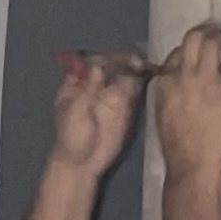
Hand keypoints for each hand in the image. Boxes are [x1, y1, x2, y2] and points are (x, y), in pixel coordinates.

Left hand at [49, 50, 144, 180]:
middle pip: (110, 64)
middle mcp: (95, 85)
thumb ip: (87, 89)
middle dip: (122, 59)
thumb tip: (97, 67)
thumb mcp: (75, 111)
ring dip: (133, 66)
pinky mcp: (124, 106)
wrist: (82, 163)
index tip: (115, 56)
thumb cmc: (71, 137)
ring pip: (124, 74)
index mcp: (77, 83)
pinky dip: (141, 80)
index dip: (103, 57)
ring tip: (144, 63)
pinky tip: (149, 74)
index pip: (90, 62)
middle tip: (135, 58)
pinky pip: (134, 89)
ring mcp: (110, 95)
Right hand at [153, 23, 220, 179]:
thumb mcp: (165, 115)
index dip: (186, 48)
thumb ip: (171, 95)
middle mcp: (182, 75)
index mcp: (164, 84)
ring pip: (212, 44)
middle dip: (205, 28)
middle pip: (191, 39)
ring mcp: (204, 80)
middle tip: (215, 26)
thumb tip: (179, 88)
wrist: (193, 162)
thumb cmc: (178, 146)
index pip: (173, 55)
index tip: (196, 48)